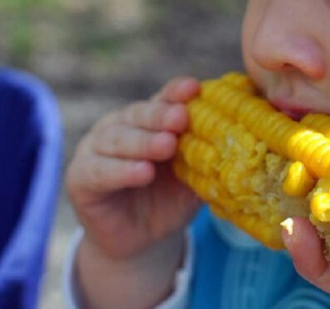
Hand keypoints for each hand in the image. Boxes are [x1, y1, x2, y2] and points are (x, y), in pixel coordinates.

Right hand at [65, 77, 202, 307]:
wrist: (142, 240)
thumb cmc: (171, 199)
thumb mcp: (195, 175)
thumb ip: (211, 153)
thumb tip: (249, 132)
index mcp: (148, 119)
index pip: (162, 99)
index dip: (176, 93)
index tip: (194, 89)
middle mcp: (119, 126)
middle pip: (139, 114)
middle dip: (161, 116)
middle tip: (181, 119)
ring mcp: (95, 149)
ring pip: (117, 139)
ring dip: (143, 142)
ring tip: (166, 146)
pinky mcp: (80, 178)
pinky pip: (100, 171)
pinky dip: (121, 171)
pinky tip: (142, 172)